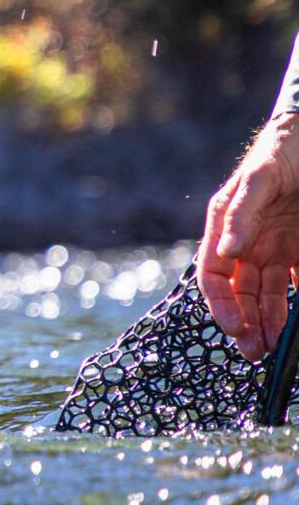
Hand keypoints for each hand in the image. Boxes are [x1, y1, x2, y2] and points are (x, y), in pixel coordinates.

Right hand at [198, 114, 298, 357]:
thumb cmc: (282, 152)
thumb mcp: (259, 178)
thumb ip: (241, 213)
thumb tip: (227, 251)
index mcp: (226, 226)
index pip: (214, 274)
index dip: (221, 304)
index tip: (234, 328)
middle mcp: (246, 242)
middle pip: (240, 292)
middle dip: (245, 323)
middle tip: (255, 353)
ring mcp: (274, 247)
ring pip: (266, 295)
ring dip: (267, 323)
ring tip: (272, 351)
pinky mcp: (298, 250)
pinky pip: (295, 284)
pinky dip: (294, 307)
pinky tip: (295, 326)